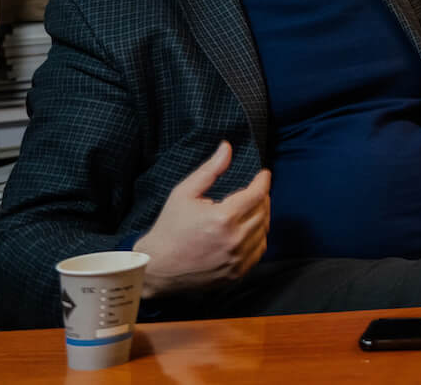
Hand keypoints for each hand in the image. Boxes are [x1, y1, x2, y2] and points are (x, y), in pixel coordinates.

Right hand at [132, 141, 270, 299]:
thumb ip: (210, 170)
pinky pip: (258, 251)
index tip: (264, 174)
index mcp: (223, 218)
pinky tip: (248, 230)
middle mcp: (234, 240)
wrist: (156, 268)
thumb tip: (227, 147)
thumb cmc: (169, 228)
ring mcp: (236, 259)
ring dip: (262, 216)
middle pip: (263, 211)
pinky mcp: (236, 274)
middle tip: (255, 190)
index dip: (263, 180)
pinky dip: (258, 237)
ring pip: (264, 231)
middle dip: (262, 197)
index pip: (257, 194)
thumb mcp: (184, 193)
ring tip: (251, 208)